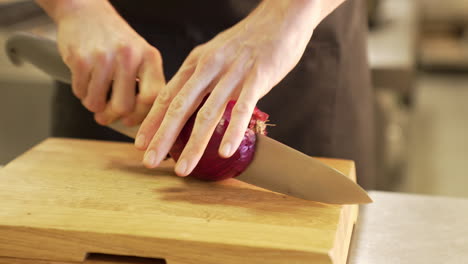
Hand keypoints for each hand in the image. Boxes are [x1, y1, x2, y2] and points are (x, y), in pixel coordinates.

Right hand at [53, 0, 164, 125]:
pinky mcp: (80, 59)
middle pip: (123, 106)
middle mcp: (129, 56)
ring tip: (96, 93)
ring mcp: (104, 57)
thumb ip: (146, 83)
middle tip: (107, 114)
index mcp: (149, 57)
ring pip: (97, 103)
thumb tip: (140, 121)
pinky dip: (81, 92)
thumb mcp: (141, 56)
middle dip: (112, 116)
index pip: (152, 97)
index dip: (141, 115)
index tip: (130, 120)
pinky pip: (80, 92)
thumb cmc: (117, 41)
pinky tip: (86, 80)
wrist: (87, 12)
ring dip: (94, 105)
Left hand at [136, 0, 316, 175]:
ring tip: (183, 168)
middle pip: (179, 107)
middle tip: (149, 161)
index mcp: (196, 63)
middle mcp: (209, 67)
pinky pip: (242, 108)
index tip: (139, 143)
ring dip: (193, 144)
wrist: (281, 18)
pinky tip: (225, 152)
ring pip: (208, 113)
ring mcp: (233, 72)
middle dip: (162, 137)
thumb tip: (187, 103)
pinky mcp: (258, 77)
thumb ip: (201, 78)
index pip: (167, 96)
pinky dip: (232, 132)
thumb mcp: (215, 54)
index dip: (151, 121)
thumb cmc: (247, 41)